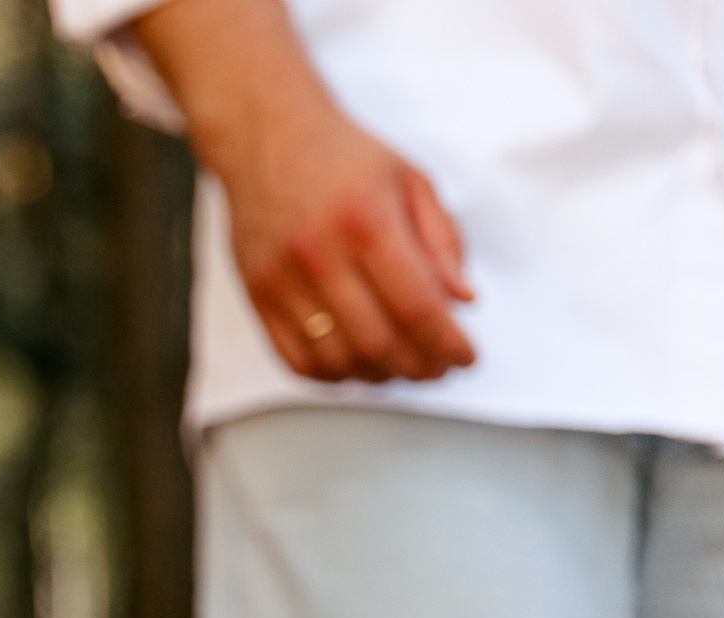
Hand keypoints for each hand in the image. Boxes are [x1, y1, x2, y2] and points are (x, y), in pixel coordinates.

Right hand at [218, 102, 474, 383]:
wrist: (267, 137)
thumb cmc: (344, 157)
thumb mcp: (411, 181)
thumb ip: (442, 241)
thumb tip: (463, 301)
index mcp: (367, 221)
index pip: (415, 304)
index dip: (447, 342)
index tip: (466, 357)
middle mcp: (319, 255)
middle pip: (377, 340)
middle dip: (419, 366)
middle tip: (439, 368)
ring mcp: (281, 280)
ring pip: (337, 358)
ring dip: (378, 375)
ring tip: (402, 367)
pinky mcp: (257, 295)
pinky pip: (295, 358)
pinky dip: (332, 375)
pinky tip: (357, 364)